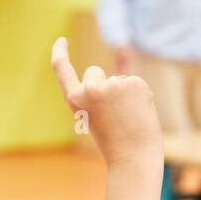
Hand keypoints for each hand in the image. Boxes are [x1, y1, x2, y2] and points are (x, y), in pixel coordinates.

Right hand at [51, 38, 160, 164]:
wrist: (133, 159)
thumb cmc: (115, 143)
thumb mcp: (96, 117)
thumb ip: (97, 96)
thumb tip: (116, 68)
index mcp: (75, 100)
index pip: (61, 69)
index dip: (59, 53)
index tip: (61, 40)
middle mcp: (90, 88)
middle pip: (94, 72)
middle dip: (103, 84)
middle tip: (113, 114)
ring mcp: (113, 84)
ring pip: (118, 79)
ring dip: (125, 94)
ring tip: (128, 118)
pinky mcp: (134, 83)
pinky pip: (136, 83)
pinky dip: (140, 96)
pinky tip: (140, 113)